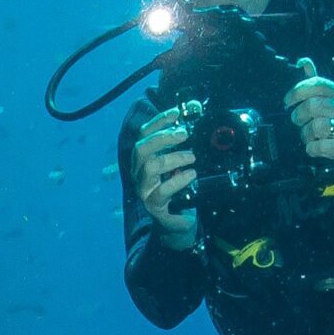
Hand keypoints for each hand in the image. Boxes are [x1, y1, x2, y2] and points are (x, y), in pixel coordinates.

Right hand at [132, 104, 199, 249]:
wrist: (177, 221)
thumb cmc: (178, 190)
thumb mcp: (180, 165)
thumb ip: (183, 147)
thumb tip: (194, 122)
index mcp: (144, 159)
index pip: (144, 134)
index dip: (158, 121)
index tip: (176, 113)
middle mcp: (139, 172)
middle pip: (141, 148)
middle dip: (163, 137)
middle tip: (184, 134)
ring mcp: (144, 189)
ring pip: (150, 167)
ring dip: (173, 157)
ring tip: (192, 156)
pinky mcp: (154, 205)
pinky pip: (163, 190)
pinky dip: (178, 180)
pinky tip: (191, 175)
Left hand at [284, 58, 333, 194]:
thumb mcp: (328, 103)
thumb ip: (315, 83)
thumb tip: (303, 61)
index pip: (318, 83)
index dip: (298, 91)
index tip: (287, 101)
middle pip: (313, 105)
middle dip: (299, 117)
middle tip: (300, 123)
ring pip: (316, 126)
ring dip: (306, 135)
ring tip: (311, 138)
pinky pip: (321, 146)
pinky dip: (313, 149)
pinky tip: (317, 148)